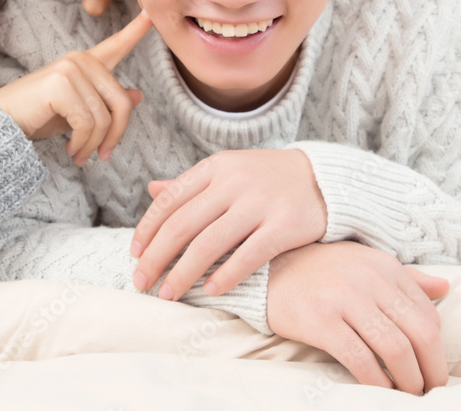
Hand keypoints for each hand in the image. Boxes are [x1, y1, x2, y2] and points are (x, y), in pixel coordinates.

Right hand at [0, 11, 151, 164]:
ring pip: (104, 118)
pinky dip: (83, 145)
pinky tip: (72, 151)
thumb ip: (106, 102)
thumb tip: (137, 95)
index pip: (116, 45)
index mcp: (86, 62)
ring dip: (95, 145)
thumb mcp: (79, 111)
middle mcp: (80, 60)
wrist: (0, 122)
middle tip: (103, 155)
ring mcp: (70, 69)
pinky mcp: (61, 85)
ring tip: (81, 155)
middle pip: (121, 103)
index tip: (151, 15)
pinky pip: (87, 124)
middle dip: (115, 136)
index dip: (136, 31)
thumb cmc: (37, 116)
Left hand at [130, 149, 326, 299]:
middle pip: (183, 225)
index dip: (148, 229)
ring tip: (169, 294)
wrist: (325, 179)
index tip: (134, 254)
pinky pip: (248, 256)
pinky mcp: (285, 225)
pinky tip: (211, 291)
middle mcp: (233, 182)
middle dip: (157, 257)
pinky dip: (225, 276)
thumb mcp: (228, 171)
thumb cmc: (267, 178)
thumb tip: (151, 191)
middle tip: (142, 282)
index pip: (170, 201)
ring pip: (209, 244)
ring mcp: (259, 203)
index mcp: (215, 167)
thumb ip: (191, 185)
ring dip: (183, 273)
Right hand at [266, 242, 449, 394]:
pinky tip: (380, 390)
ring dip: (408, 380)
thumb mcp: (366, 263)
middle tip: (431, 390)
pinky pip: (360, 359)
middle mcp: (369, 280)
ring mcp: (344, 299)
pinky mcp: (320, 321)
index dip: (437, 349)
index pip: (428, 315)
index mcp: (385, 267)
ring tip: (409, 394)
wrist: (269, 267)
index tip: (434, 369)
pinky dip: (377, 381)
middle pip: (420, 334)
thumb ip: (407, 278)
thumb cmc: (322, 270)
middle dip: (432, 370)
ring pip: (395, 349)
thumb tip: (445, 289)